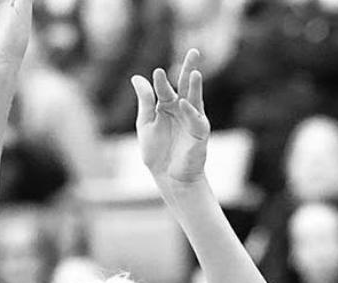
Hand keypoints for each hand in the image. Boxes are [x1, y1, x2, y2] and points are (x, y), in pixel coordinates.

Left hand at [132, 50, 210, 185]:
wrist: (168, 176)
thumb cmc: (157, 152)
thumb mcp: (146, 123)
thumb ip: (145, 101)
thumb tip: (137, 77)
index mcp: (168, 106)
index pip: (165, 89)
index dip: (162, 82)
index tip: (157, 72)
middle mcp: (183, 109)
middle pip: (187, 86)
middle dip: (190, 69)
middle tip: (194, 52)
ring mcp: (193, 120)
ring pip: (195, 99)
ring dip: (195, 86)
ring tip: (195, 72)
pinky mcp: (200, 133)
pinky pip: (196, 120)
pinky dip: (190, 112)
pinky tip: (184, 103)